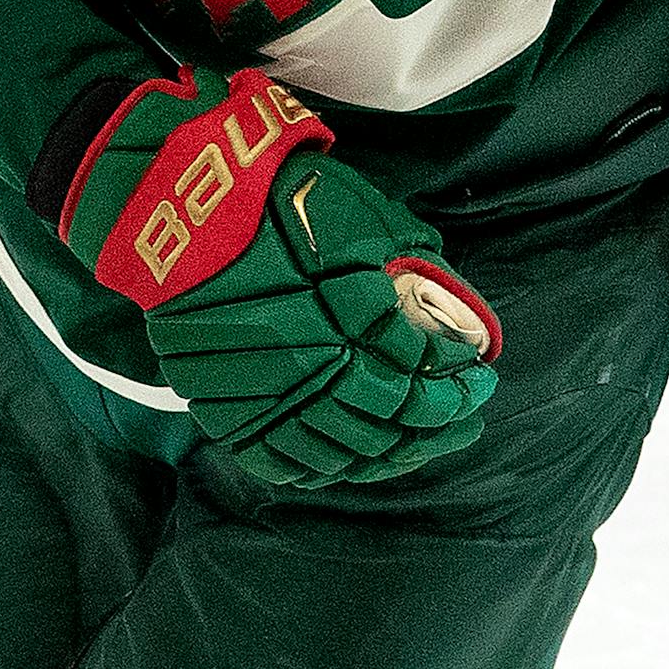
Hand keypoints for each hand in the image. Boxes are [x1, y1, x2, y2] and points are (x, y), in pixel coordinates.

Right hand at [54, 65, 500, 485]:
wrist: (187, 208)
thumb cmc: (282, 199)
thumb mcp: (365, 217)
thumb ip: (408, 265)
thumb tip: (453, 306)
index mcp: (347, 315)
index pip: (419, 369)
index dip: (457, 380)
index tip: (481, 374)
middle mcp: (309, 365)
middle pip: (389, 419)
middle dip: (440, 423)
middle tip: (469, 416)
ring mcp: (264, 396)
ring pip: (343, 452)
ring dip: (395, 455)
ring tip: (426, 443)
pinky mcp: (227, 411)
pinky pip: (284, 462)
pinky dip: (329, 469)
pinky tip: (358, 460)